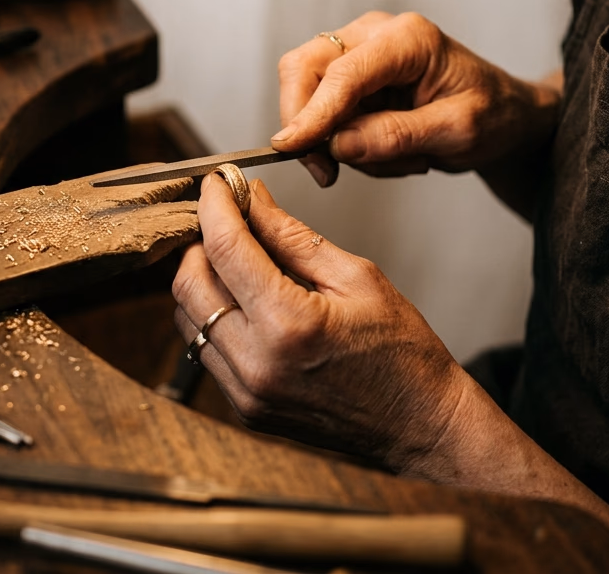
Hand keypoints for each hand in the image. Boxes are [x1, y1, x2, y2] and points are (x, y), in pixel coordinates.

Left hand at [173, 175, 467, 470]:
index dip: (214, 205)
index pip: (225, 248)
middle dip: (200, 240)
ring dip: (203, 278)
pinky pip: (206, 348)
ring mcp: (245, 392)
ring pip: (188, 316)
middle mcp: (256, 363)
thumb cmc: (401, 352)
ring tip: (235, 256)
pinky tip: (243, 298)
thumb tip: (253, 199)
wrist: (420, 424)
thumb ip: (294, 237)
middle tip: (225, 218)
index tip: (216, 183)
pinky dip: (213, 313)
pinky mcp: (243, 408)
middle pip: (189, 283)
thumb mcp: (355, 276)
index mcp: (289, 325)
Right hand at [272, 12, 559, 186]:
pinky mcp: (350, 78)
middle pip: (304, 68)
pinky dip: (346, 143)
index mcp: (407, 38)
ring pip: (307, 94)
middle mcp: (374, 34)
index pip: (343, 73)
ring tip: (399, 157)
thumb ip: (398, 136)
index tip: (289, 147)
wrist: (505, 115)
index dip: (311, 113)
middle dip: (307, 124)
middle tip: (329, 173)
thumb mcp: (458, 132)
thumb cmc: (493, 115)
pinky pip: (323, 114)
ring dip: (339, 141)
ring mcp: (358, 52)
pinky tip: (389, 151)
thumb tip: (338, 145)